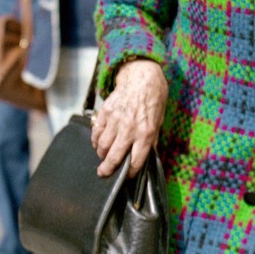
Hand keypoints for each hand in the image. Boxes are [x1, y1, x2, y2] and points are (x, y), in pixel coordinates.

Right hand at [91, 60, 167, 176]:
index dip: (130, 173)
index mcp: (145, 134)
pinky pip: (96, 132)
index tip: (126, 176)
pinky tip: (98, 143)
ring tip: (103, 157)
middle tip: (104, 174)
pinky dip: (95, 140)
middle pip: (114, 157)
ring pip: (102, 146)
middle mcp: (129, 129)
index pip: (136, 161)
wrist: (142, 77)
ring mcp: (115, 121)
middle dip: (107, 170)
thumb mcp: (159, 121)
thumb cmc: (153, 99)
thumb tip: (147, 156)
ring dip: (101, 155)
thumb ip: (152, 140)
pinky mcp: (105, 112)